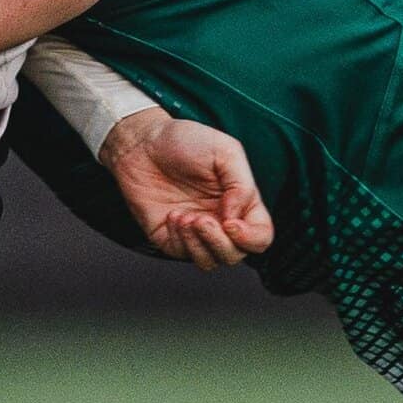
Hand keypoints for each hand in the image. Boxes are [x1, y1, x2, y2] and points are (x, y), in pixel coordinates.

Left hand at [99, 110, 273, 271]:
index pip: (260, 236)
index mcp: (240, 203)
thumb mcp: (225, 151)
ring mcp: (194, 231)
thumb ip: (241, 185)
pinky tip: (172, 215)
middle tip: (202, 220)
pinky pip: (181, 253)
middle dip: (221, 243)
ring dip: (199, 244)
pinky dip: (178, 238)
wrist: (141, 143)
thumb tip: (236, 218)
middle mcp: (220, 221)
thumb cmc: (184, 141)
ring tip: (185, 217)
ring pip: (210, 262)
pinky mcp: (168, 236)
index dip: (252, 238)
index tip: (231, 223)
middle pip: (236, 255)